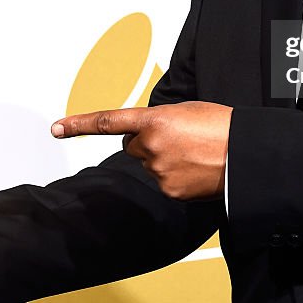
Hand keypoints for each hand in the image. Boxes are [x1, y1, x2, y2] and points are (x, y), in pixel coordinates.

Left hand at [52, 101, 231, 200]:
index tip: (56, 128)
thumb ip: (161, 120)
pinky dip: (174, 176)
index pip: (108, 122)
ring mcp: (159, 172)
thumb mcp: (187, 111)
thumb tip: (150, 134)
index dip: (79, 124)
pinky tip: (195, 169)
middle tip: (176, 138)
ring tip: (193, 153)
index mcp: (154, 120)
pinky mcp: (169, 191)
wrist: (246, 154)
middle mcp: (151, 147)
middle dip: (146, 142)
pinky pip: (163, 182)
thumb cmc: (222, 126)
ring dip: (163, 159)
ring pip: (149, 164)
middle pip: (132, 146)